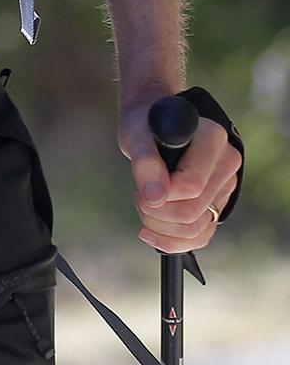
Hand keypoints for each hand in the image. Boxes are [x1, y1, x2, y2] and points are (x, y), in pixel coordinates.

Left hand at [123, 100, 241, 254]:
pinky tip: (150, 231)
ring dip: (161, 228)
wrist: (155, 123)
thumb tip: (154, 199)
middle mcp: (227, 163)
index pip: (190, 187)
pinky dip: (173, 240)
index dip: (159, 195)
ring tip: (145, 206)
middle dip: (156, 213)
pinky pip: (202, 236)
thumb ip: (145, 163)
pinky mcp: (219, 202)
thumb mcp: (136, 133)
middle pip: (193, 212)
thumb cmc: (144, 124)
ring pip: (197, 229)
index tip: (139, 188)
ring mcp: (226, 185)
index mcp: (212, 140)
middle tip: (138, 197)